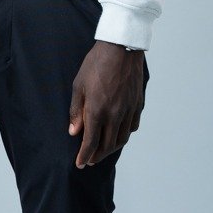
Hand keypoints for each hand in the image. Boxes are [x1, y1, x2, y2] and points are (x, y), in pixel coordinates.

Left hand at [68, 41, 145, 167]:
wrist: (121, 48)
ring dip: (111, 149)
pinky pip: (132, 127)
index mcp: (97, 110)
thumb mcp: (79, 85)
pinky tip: (119, 133)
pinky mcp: (137, 105)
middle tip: (89, 160)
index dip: (84, 156)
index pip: (91, 143)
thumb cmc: (96, 63)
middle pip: (107, 145)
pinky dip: (124, 134)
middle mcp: (114, 115)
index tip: (80, 164)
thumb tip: (74, 132)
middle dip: (97, 156)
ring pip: (121, 139)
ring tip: (103, 151)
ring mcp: (128, 111)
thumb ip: (76, 110)